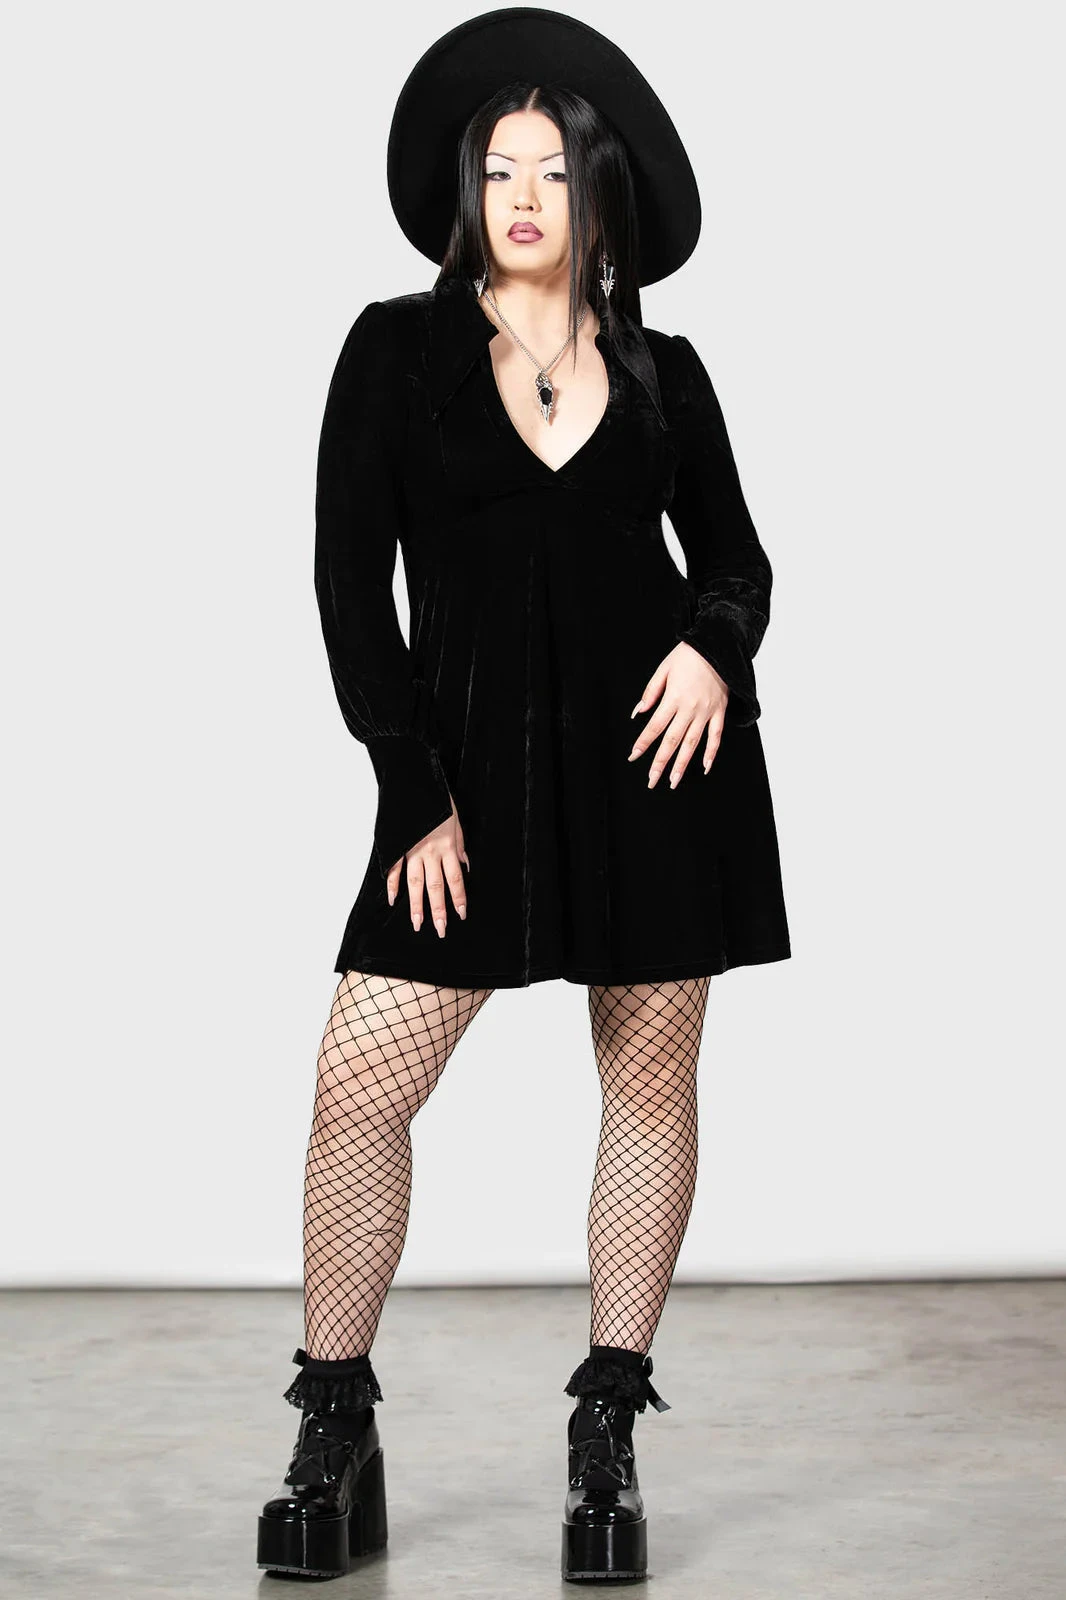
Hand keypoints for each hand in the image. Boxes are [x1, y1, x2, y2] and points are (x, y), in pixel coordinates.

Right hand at [386, 796, 469, 936]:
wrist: (413, 780)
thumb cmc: (437, 797)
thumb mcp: (456, 819)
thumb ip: (460, 843)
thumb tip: (464, 863)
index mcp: (447, 845)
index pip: (455, 879)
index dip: (459, 898)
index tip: (461, 914)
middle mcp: (430, 851)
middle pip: (436, 887)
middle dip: (438, 910)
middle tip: (440, 930)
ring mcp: (411, 849)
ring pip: (415, 883)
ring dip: (416, 905)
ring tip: (417, 924)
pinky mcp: (396, 845)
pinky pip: (394, 869)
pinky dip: (392, 885)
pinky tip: (393, 900)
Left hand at [628, 642, 728, 787]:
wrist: (717, 645)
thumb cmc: (688, 655)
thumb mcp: (663, 669)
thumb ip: (650, 692)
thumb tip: (638, 712)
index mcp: (673, 698)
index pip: (655, 726)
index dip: (643, 743)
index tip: (634, 756)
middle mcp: (690, 709)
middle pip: (672, 741)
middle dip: (660, 763)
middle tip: (652, 780)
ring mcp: (706, 712)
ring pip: (692, 744)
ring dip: (682, 764)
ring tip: (673, 781)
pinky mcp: (719, 712)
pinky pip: (716, 736)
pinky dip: (711, 753)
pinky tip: (705, 768)